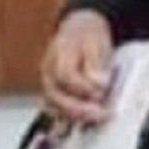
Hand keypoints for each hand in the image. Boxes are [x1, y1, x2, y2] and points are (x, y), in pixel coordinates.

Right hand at [41, 9, 113, 123]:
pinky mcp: (52, 91)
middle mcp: (48, 70)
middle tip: (101, 114)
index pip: (65, 75)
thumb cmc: (88, 35)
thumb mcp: (97, 42)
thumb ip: (96, 64)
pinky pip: (54, 109)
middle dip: (78, 108)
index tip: (102, 91)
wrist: (80, 27)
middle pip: (54, 95)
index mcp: (59, 53)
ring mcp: (47, 82)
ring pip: (52, 105)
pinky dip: (68, 116)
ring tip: (96, 118)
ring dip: (73, 115)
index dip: (83, 87)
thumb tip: (100, 84)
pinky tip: (84, 120)